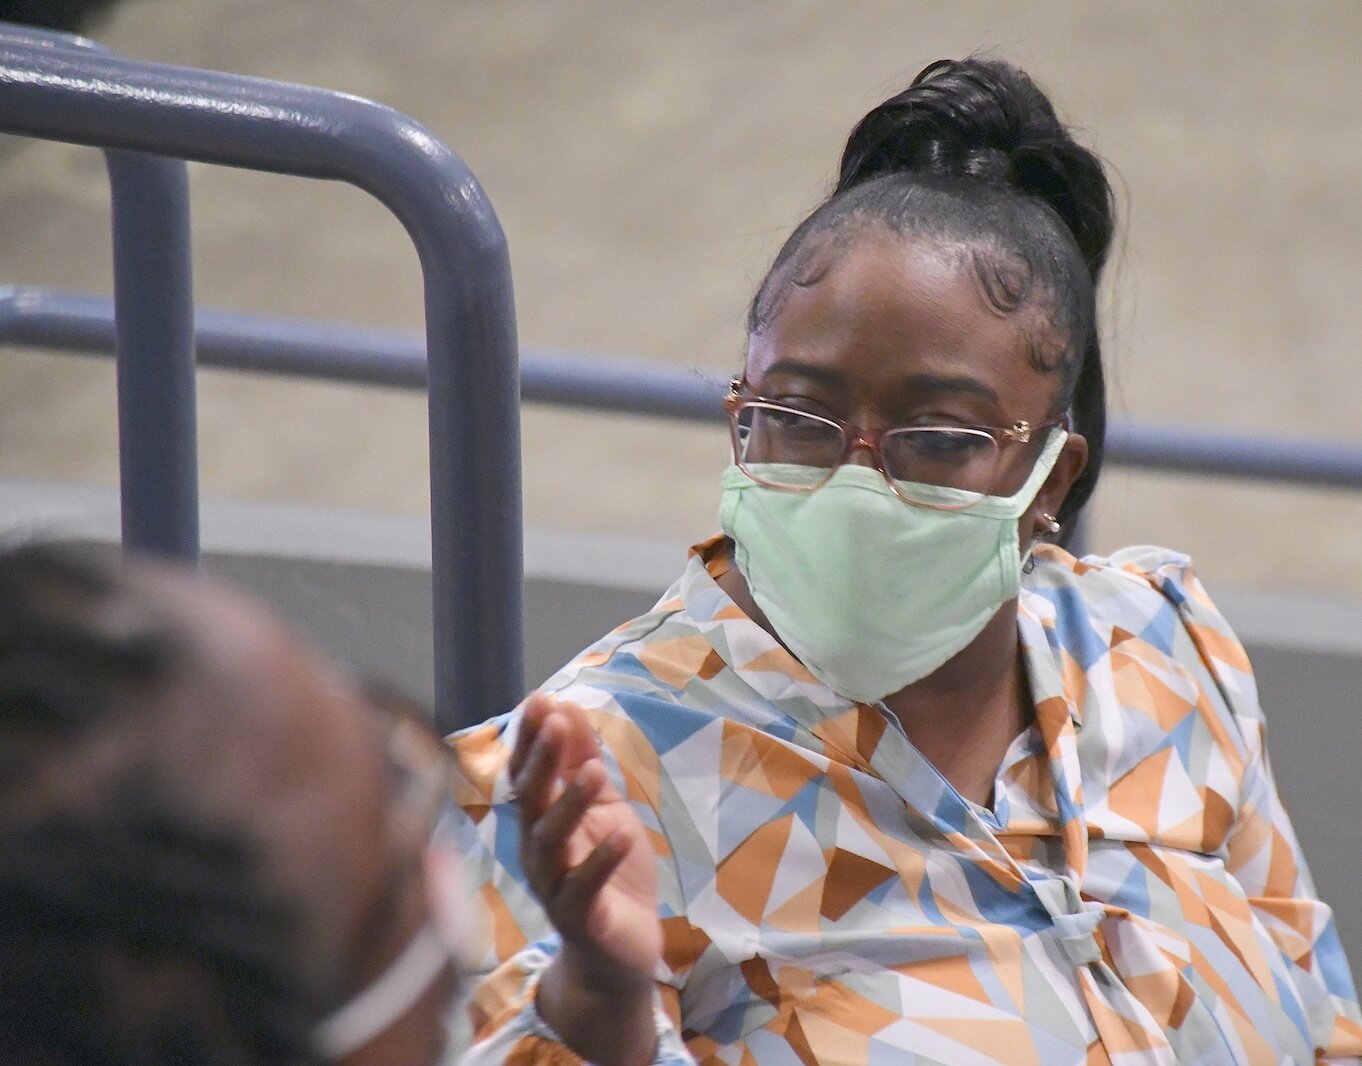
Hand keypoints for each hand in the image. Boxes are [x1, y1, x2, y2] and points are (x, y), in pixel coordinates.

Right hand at [510, 693, 661, 982]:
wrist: (621, 952)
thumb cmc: (608, 874)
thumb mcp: (604, 808)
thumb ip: (584, 762)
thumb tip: (567, 707)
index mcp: (539, 822)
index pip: (525, 773)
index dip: (529, 738)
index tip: (539, 699)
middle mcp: (536, 852)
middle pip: (530, 801)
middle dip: (540, 760)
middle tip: (554, 722)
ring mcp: (554, 886)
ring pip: (550, 842)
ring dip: (570, 804)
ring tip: (591, 771)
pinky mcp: (579, 919)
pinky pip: (584, 887)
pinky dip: (602, 859)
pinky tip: (623, 834)